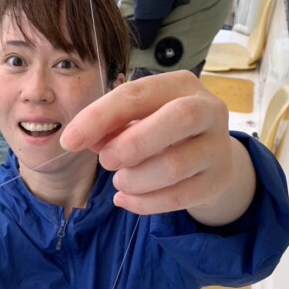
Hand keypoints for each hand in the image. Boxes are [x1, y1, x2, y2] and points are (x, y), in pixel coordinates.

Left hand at [61, 71, 255, 225]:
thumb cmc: (164, 133)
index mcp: (181, 85)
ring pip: (175, 165)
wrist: (211, 159)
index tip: (69, 141)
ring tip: (120, 181)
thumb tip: (82, 139)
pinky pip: (179, 197)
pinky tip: (126, 200)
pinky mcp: (218, 180)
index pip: (138, 93)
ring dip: (135, 179)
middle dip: (130, 145)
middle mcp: (209, 110)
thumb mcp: (137, 121)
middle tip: (106, 161)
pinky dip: (144, 203)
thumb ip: (111, 127)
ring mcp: (218, 147)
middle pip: (176, 119)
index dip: (99, 117)